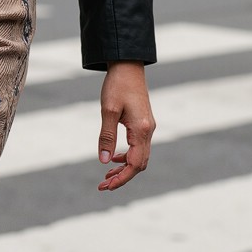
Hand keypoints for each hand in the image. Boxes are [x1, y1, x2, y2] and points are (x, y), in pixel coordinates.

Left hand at [97, 61, 154, 191]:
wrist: (128, 65)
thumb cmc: (117, 85)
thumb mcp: (108, 110)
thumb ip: (107, 136)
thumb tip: (104, 161)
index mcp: (141, 130)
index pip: (134, 164)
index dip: (121, 178)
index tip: (106, 187)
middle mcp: (148, 131)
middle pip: (139, 164)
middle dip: (122, 177)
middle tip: (103, 185)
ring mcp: (148, 127)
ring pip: (140, 156)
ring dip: (125, 167)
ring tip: (107, 175)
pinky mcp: (144, 123)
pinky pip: (138, 147)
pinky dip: (127, 156)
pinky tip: (114, 156)